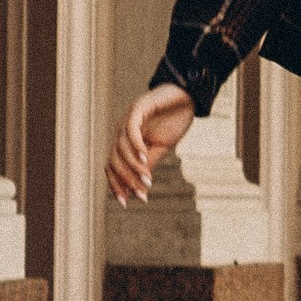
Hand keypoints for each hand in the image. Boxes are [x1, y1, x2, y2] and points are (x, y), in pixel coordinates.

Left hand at [106, 84, 195, 205]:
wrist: (188, 97)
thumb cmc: (174, 120)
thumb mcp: (161, 148)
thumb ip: (147, 164)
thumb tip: (138, 187)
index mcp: (125, 141)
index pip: (112, 166)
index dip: (116, 184)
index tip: (125, 203)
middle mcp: (121, 131)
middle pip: (113, 160)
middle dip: (125, 180)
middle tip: (141, 194)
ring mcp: (127, 119)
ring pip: (121, 148)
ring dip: (134, 167)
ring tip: (148, 180)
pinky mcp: (138, 108)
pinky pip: (131, 129)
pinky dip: (136, 146)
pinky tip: (145, 157)